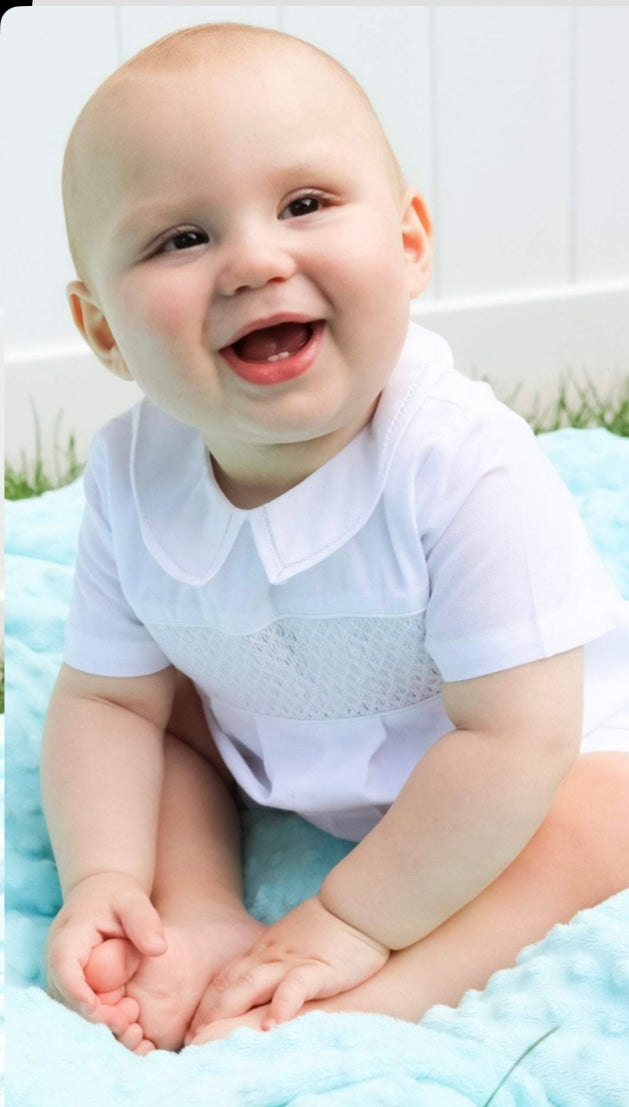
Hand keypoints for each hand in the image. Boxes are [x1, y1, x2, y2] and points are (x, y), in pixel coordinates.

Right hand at [46, 871, 166, 1034]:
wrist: (101, 894)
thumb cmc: (116, 896)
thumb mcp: (133, 901)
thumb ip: (144, 921)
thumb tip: (159, 949)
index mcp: (67, 939)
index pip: (64, 970)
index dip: (77, 993)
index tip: (98, 1010)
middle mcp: (58, 964)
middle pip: (66, 999)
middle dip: (94, 1016)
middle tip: (129, 1023)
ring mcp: (63, 979)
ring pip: (72, 1011)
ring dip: (99, 1022)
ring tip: (132, 1021)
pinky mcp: (73, 989)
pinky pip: (82, 1011)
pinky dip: (102, 1019)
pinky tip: (128, 1018)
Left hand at [185, 896, 388, 1040]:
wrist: (355, 907)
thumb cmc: (327, 929)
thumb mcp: (290, 945)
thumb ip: (272, 963)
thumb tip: (256, 987)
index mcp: (262, 952)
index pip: (223, 978)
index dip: (205, 1004)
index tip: (191, 1029)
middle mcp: (268, 957)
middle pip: (227, 984)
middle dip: (206, 1014)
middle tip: (192, 1041)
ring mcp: (290, 961)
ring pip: (250, 984)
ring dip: (227, 1011)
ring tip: (213, 1037)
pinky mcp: (316, 967)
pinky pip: (294, 986)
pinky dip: (281, 1005)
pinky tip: (273, 1026)